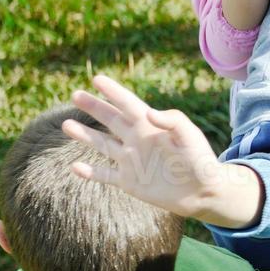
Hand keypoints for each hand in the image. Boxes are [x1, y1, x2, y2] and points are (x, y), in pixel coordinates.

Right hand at [62, 76, 262, 227]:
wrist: (203, 191)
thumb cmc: (200, 160)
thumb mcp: (190, 136)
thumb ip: (173, 121)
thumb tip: (147, 112)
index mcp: (151, 126)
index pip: (129, 104)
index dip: (114, 92)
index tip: (97, 79)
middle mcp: (138, 141)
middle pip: (111, 120)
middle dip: (94, 108)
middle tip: (76, 95)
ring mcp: (132, 161)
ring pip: (103, 145)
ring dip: (85, 135)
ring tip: (66, 124)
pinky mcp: (129, 182)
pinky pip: (105, 175)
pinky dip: (90, 172)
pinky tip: (75, 167)